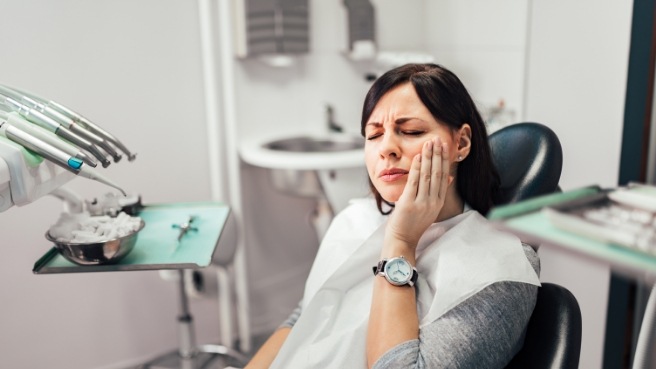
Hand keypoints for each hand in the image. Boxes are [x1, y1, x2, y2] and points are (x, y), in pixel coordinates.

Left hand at [384, 137, 451, 252]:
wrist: (402, 239)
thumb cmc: (413, 223)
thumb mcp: (430, 208)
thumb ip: (438, 192)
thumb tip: (449, 177)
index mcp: (438, 202)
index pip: (444, 176)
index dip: (444, 160)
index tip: (444, 146)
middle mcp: (433, 202)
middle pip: (438, 174)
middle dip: (438, 155)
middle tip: (437, 139)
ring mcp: (421, 203)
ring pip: (427, 176)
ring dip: (428, 158)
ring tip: (429, 144)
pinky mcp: (409, 204)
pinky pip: (414, 182)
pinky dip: (417, 168)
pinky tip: (418, 157)